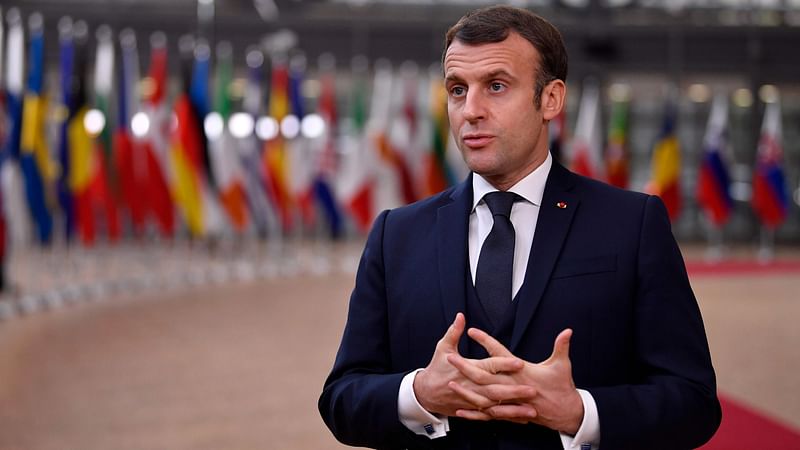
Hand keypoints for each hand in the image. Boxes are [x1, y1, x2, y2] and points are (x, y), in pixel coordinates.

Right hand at [413, 313, 523, 415]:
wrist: (425, 393)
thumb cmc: (436, 368)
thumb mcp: (443, 348)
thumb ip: (454, 332)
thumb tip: (460, 316)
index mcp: (467, 369)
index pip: (489, 366)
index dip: (504, 364)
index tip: (519, 363)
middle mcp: (472, 386)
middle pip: (496, 389)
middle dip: (515, 391)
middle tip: (533, 390)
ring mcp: (473, 400)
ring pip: (496, 406)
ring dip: (513, 409)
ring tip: (531, 411)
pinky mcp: (473, 410)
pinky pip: (492, 416)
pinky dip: (506, 418)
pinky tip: (521, 420)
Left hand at [447, 328, 583, 433]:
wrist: (566, 413)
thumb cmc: (562, 388)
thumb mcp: (563, 365)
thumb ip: (561, 346)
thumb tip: (567, 331)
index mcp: (523, 372)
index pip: (500, 354)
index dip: (486, 342)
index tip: (473, 331)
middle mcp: (513, 387)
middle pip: (485, 376)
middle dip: (466, 366)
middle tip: (450, 358)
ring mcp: (510, 402)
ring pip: (483, 397)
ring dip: (466, 390)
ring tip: (451, 382)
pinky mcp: (510, 413)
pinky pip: (488, 414)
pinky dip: (474, 413)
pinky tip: (461, 410)